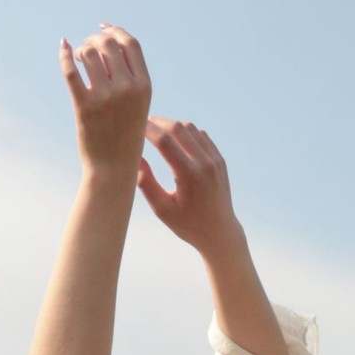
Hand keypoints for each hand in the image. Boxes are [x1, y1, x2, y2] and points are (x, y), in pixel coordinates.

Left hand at [60, 25, 151, 176]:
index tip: (103, 27)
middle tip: (87, 47)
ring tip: (80, 57)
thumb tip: (109, 45)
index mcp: (144, 86)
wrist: (113, 168)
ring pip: (90, 54)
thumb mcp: (138, 105)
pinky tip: (63, 47)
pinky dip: (65, 56)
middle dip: (95, 39)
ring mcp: (106, 98)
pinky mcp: (84, 107)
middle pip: (109, 44)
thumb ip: (130, 78)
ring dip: (82, 49)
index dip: (116, 30)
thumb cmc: (125, 135)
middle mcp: (127, 89)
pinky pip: (71, 72)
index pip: (131, 44)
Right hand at [136, 117, 241, 252]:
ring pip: (191, 128)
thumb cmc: (186, 224)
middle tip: (143, 124)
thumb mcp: (162, 209)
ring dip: (172, 125)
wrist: (219, 232)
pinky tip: (175, 138)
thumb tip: (134, 158)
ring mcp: (215, 160)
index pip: (164, 141)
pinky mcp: (220, 160)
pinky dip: (186, 131)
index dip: (147, 129)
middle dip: (159, 122)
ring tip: (156, 131)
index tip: (134, 126)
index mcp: (189, 175)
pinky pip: (201, 136)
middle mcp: (205, 163)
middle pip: (178, 128)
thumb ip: (146, 184)